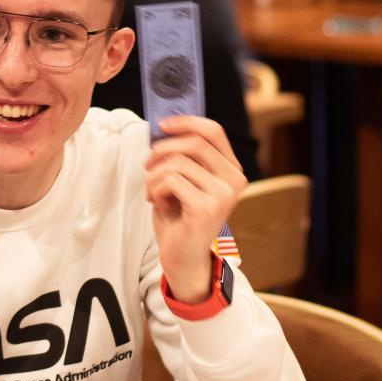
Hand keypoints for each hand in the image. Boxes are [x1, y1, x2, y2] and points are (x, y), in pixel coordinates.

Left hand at [145, 115, 246, 303]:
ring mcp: (222, 195)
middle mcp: (233, 181)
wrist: (183, 258)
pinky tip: (158, 204)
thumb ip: (183, 157)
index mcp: (231, 171)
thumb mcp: (184, 181)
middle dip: (162, 150)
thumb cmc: (181, 218)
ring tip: (152, 192)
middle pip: (194, 143)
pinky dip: (155, 190)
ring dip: (155, 176)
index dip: (186, 122)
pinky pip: (170, 181)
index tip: (162, 126)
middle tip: (148, 165)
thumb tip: (164, 129)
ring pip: (178, 162)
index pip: (214, 132)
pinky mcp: (206, 208)